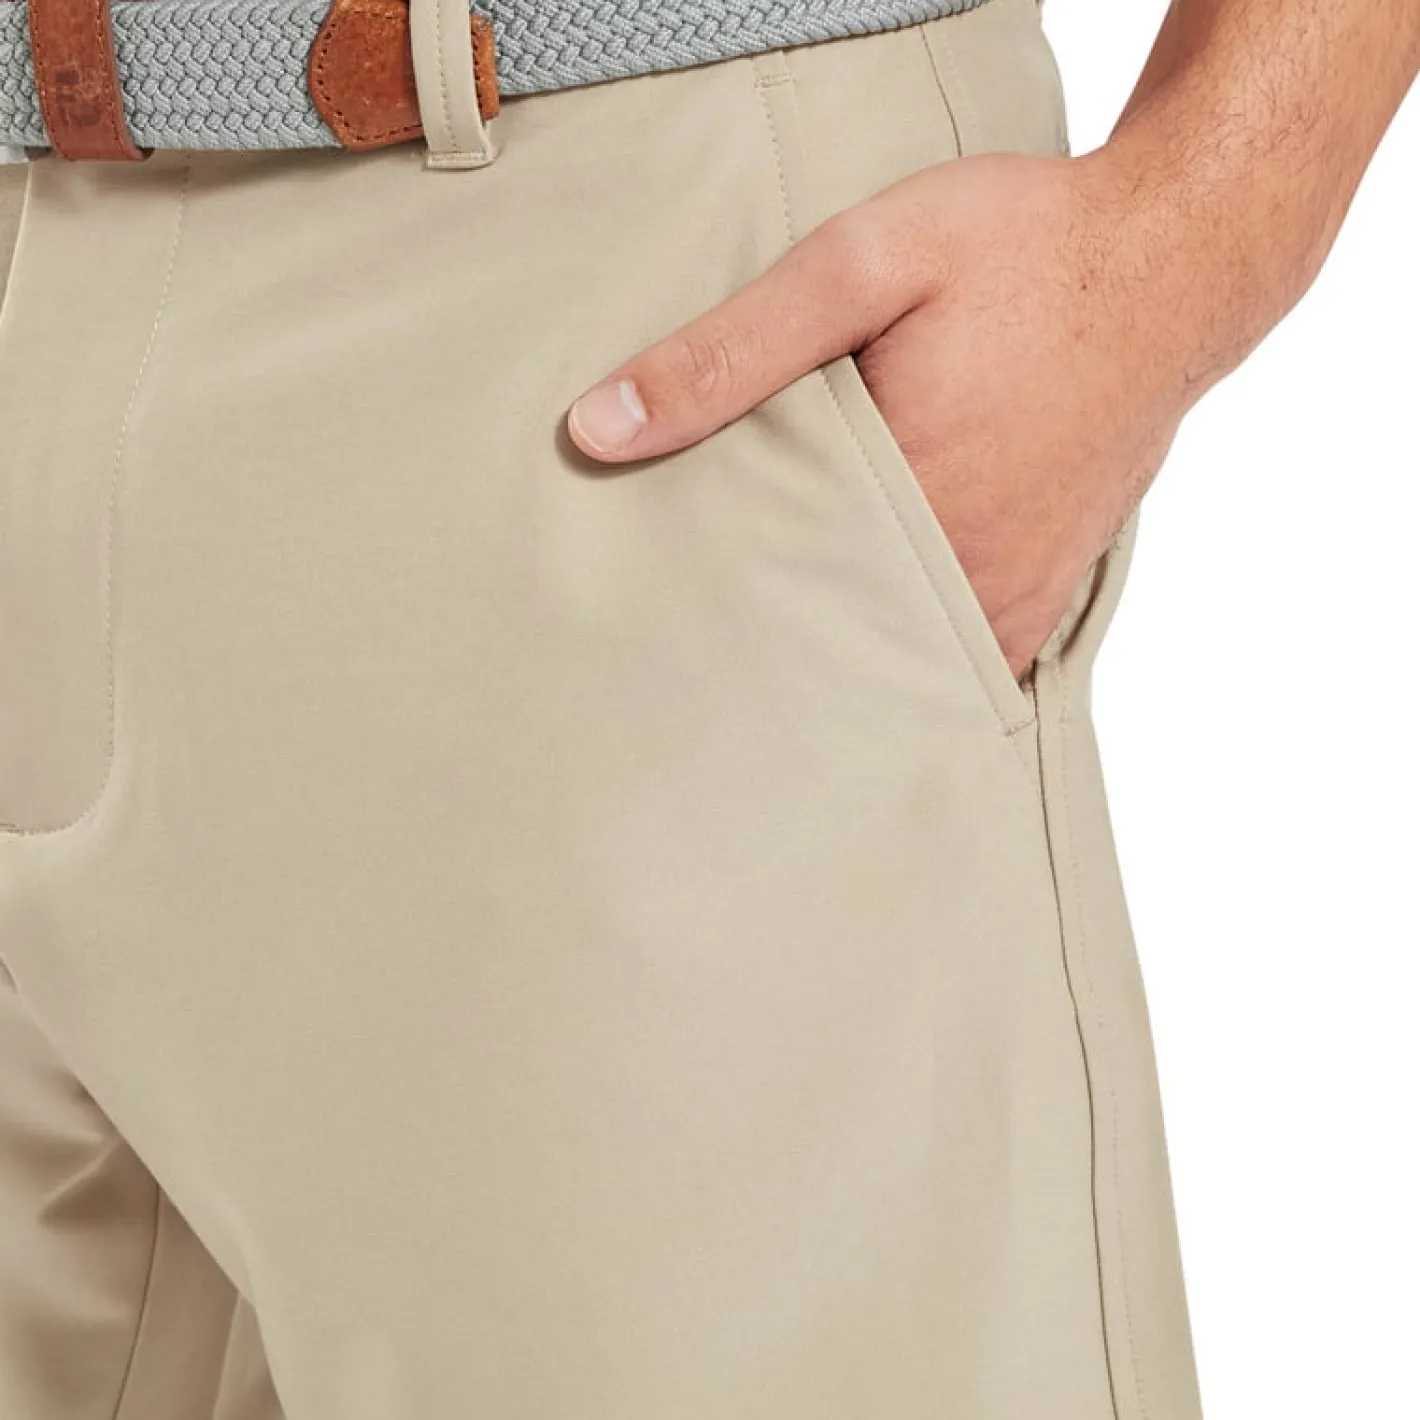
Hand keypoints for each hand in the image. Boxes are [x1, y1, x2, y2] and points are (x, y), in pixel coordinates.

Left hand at [567, 151, 1195, 676]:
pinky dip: (911, 652)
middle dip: (761, 652)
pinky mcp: (1048, 587)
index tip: (650, 637)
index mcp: (908, 506)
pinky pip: (967, 658)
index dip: (702, 621)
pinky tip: (866, 631)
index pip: (765, 606)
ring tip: (767, 658)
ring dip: (836, 657)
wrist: (1175, 258)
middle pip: (829, 649)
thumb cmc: (1028, 252)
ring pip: (898, 665)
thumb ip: (731, 351)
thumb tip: (599, 427)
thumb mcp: (864, 265)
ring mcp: (1015, 592)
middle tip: (692, 661)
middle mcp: (966, 572)